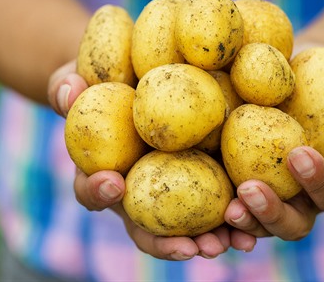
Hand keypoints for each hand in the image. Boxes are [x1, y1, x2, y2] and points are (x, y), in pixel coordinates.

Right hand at [47, 61, 256, 259]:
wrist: (138, 76)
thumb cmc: (105, 83)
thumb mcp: (81, 79)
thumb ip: (69, 89)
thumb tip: (68, 89)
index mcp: (105, 173)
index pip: (93, 190)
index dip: (98, 191)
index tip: (112, 183)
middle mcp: (137, 192)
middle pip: (147, 227)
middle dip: (167, 243)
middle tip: (189, 248)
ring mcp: (170, 191)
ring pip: (187, 227)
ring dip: (207, 240)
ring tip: (231, 243)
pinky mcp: (202, 180)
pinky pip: (218, 203)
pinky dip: (235, 216)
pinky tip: (255, 225)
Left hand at [224, 64, 323, 239]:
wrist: (294, 72)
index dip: (318, 181)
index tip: (298, 154)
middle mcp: (300, 195)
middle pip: (294, 222)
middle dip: (274, 214)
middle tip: (251, 190)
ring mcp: (269, 193)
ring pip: (259, 225)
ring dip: (245, 222)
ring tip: (227, 209)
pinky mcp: (237, 182)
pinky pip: (229, 206)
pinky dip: (218, 218)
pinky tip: (207, 209)